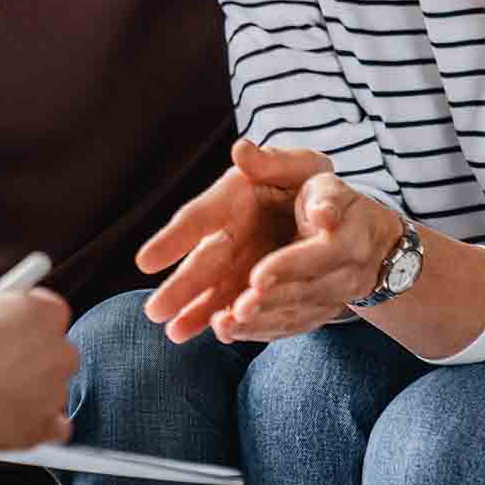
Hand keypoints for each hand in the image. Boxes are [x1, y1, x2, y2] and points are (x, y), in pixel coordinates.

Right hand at [0, 275, 74, 450]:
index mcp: (49, 313)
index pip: (46, 307)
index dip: (22, 312)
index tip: (5, 318)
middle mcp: (63, 352)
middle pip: (52, 348)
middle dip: (29, 351)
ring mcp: (56, 392)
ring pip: (48, 386)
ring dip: (27, 386)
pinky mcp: (45, 427)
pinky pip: (54, 427)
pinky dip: (38, 423)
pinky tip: (15, 415)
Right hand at [136, 139, 325, 342]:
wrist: (337, 216)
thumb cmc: (310, 183)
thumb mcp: (301, 165)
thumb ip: (273, 161)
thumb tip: (242, 149)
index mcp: (231, 200)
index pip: (196, 219)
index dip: (172, 240)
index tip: (146, 262)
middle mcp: (230, 235)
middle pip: (201, 263)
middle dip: (180, 287)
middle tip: (154, 310)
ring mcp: (243, 264)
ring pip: (216, 291)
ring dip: (197, 312)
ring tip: (175, 333)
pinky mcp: (258, 286)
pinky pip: (240, 306)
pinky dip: (230, 320)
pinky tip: (218, 335)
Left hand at [208, 176, 399, 341]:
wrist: (370, 239)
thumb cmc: (329, 196)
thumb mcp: (310, 171)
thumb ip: (276, 162)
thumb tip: (242, 150)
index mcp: (347, 233)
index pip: (320, 253)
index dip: (289, 266)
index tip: (257, 277)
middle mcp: (345, 271)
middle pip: (307, 291)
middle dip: (271, 302)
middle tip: (236, 311)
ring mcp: (333, 296)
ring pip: (297, 314)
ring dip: (261, 323)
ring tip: (224, 326)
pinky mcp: (318, 312)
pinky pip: (291, 327)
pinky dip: (260, 332)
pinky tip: (228, 333)